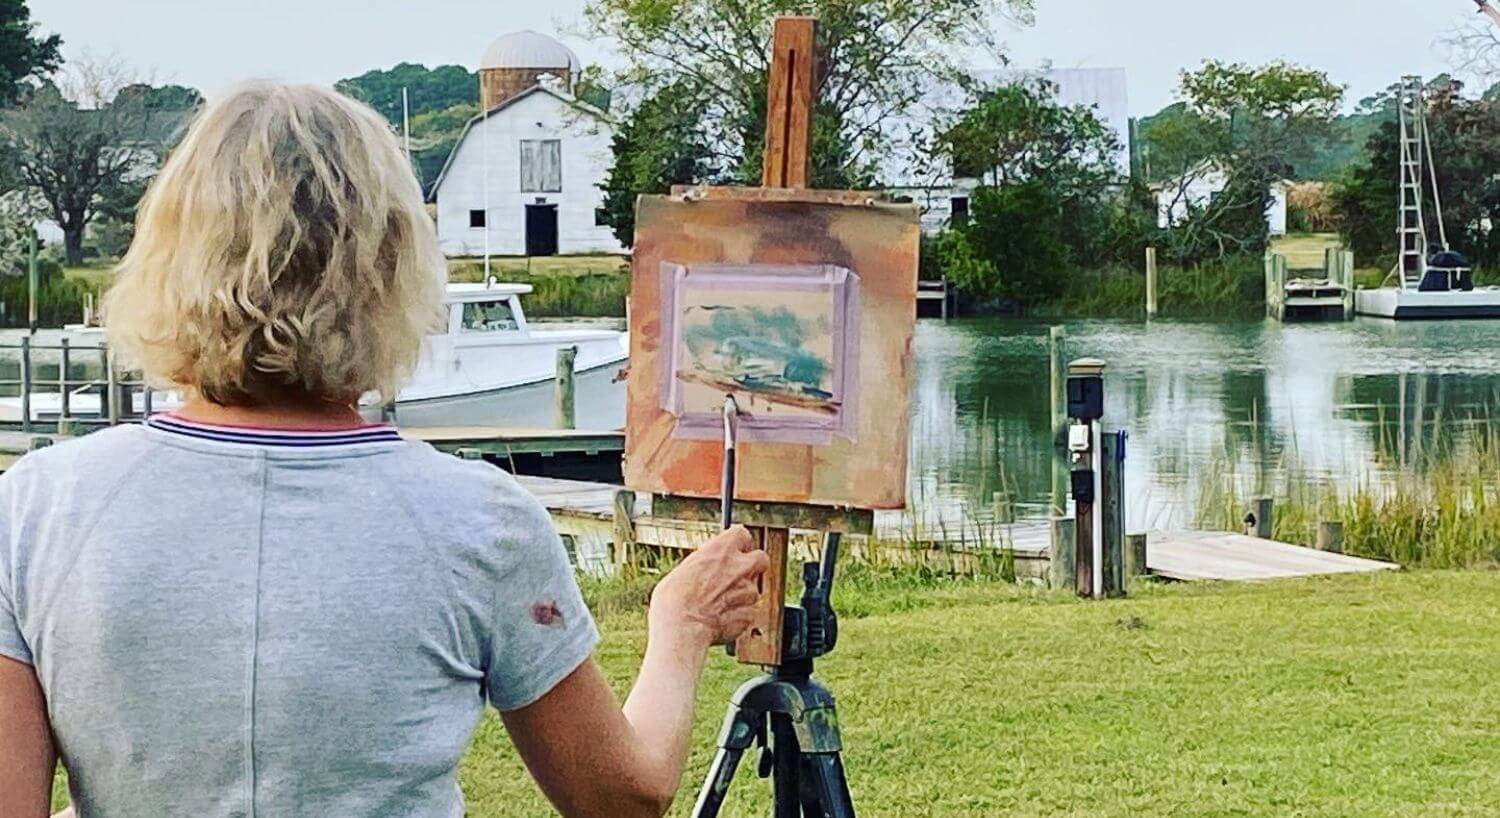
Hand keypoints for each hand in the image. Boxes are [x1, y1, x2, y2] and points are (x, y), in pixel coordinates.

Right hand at [648, 526, 768, 650]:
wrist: (681, 628)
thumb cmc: (673, 600)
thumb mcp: (683, 570)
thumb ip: (704, 566)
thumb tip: (705, 569)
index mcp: (721, 550)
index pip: (742, 534)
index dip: (739, 543)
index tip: (734, 549)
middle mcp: (739, 567)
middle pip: (761, 558)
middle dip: (754, 565)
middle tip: (739, 574)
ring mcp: (747, 591)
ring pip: (752, 591)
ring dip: (741, 597)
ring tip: (718, 606)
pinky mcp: (749, 614)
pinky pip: (747, 613)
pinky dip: (737, 617)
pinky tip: (719, 621)